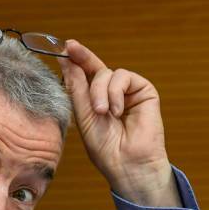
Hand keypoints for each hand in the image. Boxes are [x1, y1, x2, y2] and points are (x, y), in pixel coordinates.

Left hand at [58, 40, 180, 206]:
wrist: (127, 164)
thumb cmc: (105, 147)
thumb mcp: (84, 115)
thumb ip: (77, 88)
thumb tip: (67, 61)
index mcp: (93, 100)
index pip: (83, 75)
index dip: (75, 60)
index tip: (65, 45)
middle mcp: (110, 93)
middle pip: (94, 67)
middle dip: (82, 60)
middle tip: (71, 50)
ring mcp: (127, 91)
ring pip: (106, 73)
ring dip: (100, 91)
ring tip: (102, 113)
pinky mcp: (143, 91)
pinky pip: (124, 77)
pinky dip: (116, 93)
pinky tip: (117, 112)